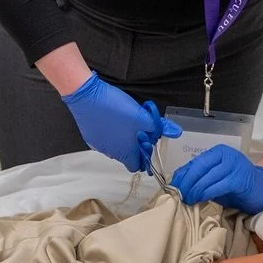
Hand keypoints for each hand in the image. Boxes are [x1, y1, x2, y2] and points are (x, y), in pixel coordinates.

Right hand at [61, 72, 180, 171]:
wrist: (86, 96)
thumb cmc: (115, 109)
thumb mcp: (143, 116)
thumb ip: (159, 127)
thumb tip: (176, 132)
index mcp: (125, 153)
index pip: (137, 166)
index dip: (145, 158)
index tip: (147, 144)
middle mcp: (111, 153)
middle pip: (127, 156)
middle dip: (135, 145)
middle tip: (138, 128)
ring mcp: (99, 145)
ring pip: (115, 147)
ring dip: (123, 139)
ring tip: (125, 122)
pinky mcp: (90, 136)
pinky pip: (105, 139)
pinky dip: (110, 133)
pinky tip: (111, 119)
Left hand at [171, 144, 262, 214]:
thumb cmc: (236, 186)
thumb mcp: (215, 178)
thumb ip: (200, 177)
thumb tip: (178, 184)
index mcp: (218, 152)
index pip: (194, 162)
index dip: (181, 175)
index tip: (172, 187)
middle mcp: (226, 155)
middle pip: (199, 168)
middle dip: (186, 183)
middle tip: (179, 195)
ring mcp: (234, 166)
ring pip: (206, 178)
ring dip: (194, 190)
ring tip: (187, 199)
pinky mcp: (239, 179)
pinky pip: (217, 186)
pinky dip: (206, 193)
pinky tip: (200, 199)